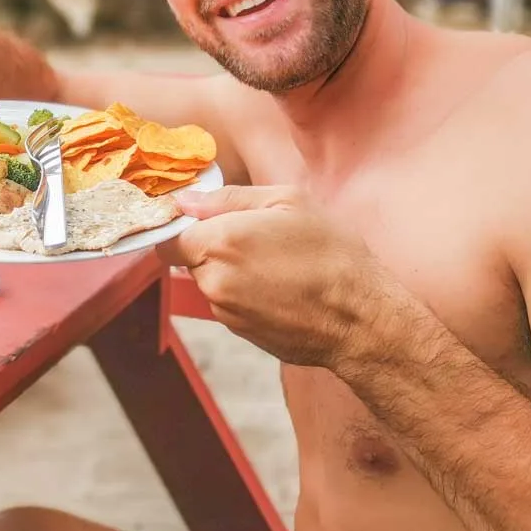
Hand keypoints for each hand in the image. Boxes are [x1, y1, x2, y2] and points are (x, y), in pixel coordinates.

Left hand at [158, 185, 400, 368]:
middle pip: (188, 258)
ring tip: (275, 264)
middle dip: (212, 245)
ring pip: (209, 281)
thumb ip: (228, 198)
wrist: (360, 318)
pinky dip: (243, 292)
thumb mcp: (288, 201)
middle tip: (256, 237)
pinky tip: (279, 287)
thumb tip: (185, 201)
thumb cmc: (332, 253)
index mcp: (221, 241)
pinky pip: (227, 303)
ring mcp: (224, 311)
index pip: (169, 235)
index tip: (206, 219)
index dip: (185, 225)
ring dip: (229, 269)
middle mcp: (214, 280)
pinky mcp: (238, 332)